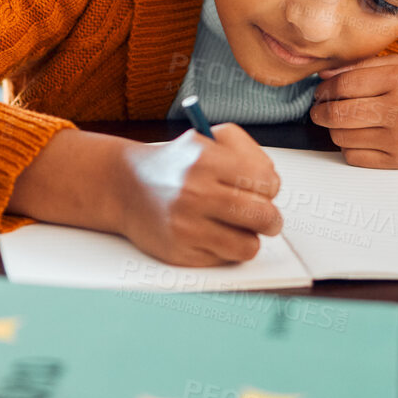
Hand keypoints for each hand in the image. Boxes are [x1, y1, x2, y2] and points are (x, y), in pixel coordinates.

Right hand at [113, 124, 283, 266]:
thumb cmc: (175, 165)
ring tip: (236, 225)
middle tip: (262, 215)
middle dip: (270, 218)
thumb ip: (246, 152)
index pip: (267, 181)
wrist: (125, 186)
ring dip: (249, 237)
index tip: (262, 188)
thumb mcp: (207, 138)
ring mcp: (186, 226)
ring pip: (249, 245)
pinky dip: (226, 249)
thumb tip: (272, 183)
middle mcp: (194, 193)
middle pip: (264, 217)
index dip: (269, 187)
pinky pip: (226, 259)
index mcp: (205, 160)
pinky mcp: (180, 252)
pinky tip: (213, 234)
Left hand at [311, 54, 397, 167]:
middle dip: (320, 111)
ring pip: (341, 138)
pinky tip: (358, 137)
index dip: (324, 89)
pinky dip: (349, 148)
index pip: (343, 85)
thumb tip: (324, 76)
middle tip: (320, 108)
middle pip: (337, 114)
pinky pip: (355, 158)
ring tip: (344, 121)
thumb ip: (364, 66)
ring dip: (334, 130)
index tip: (321, 91)